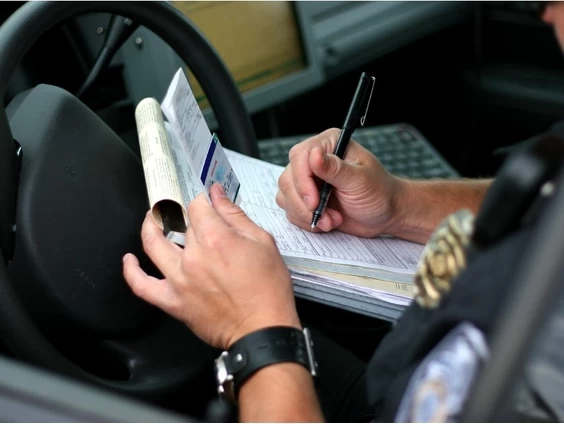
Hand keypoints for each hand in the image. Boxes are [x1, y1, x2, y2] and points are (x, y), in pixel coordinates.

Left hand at [123, 184, 299, 349]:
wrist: (263, 329)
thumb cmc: (268, 289)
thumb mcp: (262, 243)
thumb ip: (235, 216)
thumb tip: (217, 195)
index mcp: (216, 238)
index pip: (197, 205)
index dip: (201, 199)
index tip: (206, 200)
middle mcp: (193, 256)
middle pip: (179, 223)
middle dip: (184, 213)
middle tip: (189, 213)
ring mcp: (179, 279)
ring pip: (152, 245)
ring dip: (149, 227)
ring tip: (151, 220)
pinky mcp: (173, 302)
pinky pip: (142, 286)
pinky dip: (131, 271)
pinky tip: (130, 260)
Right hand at [276, 128, 403, 237]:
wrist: (385, 214)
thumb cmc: (379, 193)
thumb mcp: (360, 180)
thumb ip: (335, 169)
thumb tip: (314, 155)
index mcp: (329, 145)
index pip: (300, 156)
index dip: (302, 181)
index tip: (314, 202)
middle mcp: (314, 160)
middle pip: (288, 179)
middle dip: (304, 203)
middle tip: (325, 216)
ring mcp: (308, 180)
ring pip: (286, 196)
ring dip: (307, 214)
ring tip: (332, 220)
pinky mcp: (306, 198)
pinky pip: (291, 210)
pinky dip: (307, 221)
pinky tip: (328, 221)